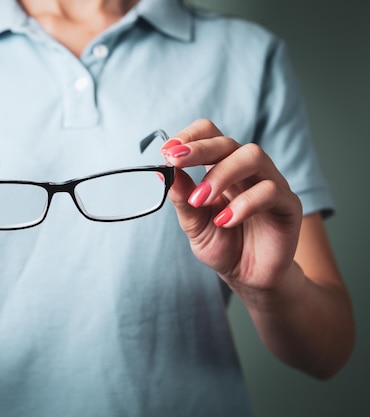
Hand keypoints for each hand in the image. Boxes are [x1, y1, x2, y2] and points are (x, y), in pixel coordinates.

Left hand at [162, 119, 302, 291]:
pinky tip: (225, 221)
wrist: (248, 276)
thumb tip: (166, 174)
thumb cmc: (222, 244)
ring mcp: (271, 183)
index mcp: (221, 168)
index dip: (189, 137)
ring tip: (200, 200)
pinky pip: (271, 191)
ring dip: (221, 174)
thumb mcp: (194, 223)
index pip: (210, 134)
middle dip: (200, 150)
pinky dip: (244, 204)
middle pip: (229, 143)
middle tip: (176, 162)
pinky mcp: (289, 205)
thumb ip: (183, 199)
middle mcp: (247, 170)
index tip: (167, 152)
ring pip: (253, 157)